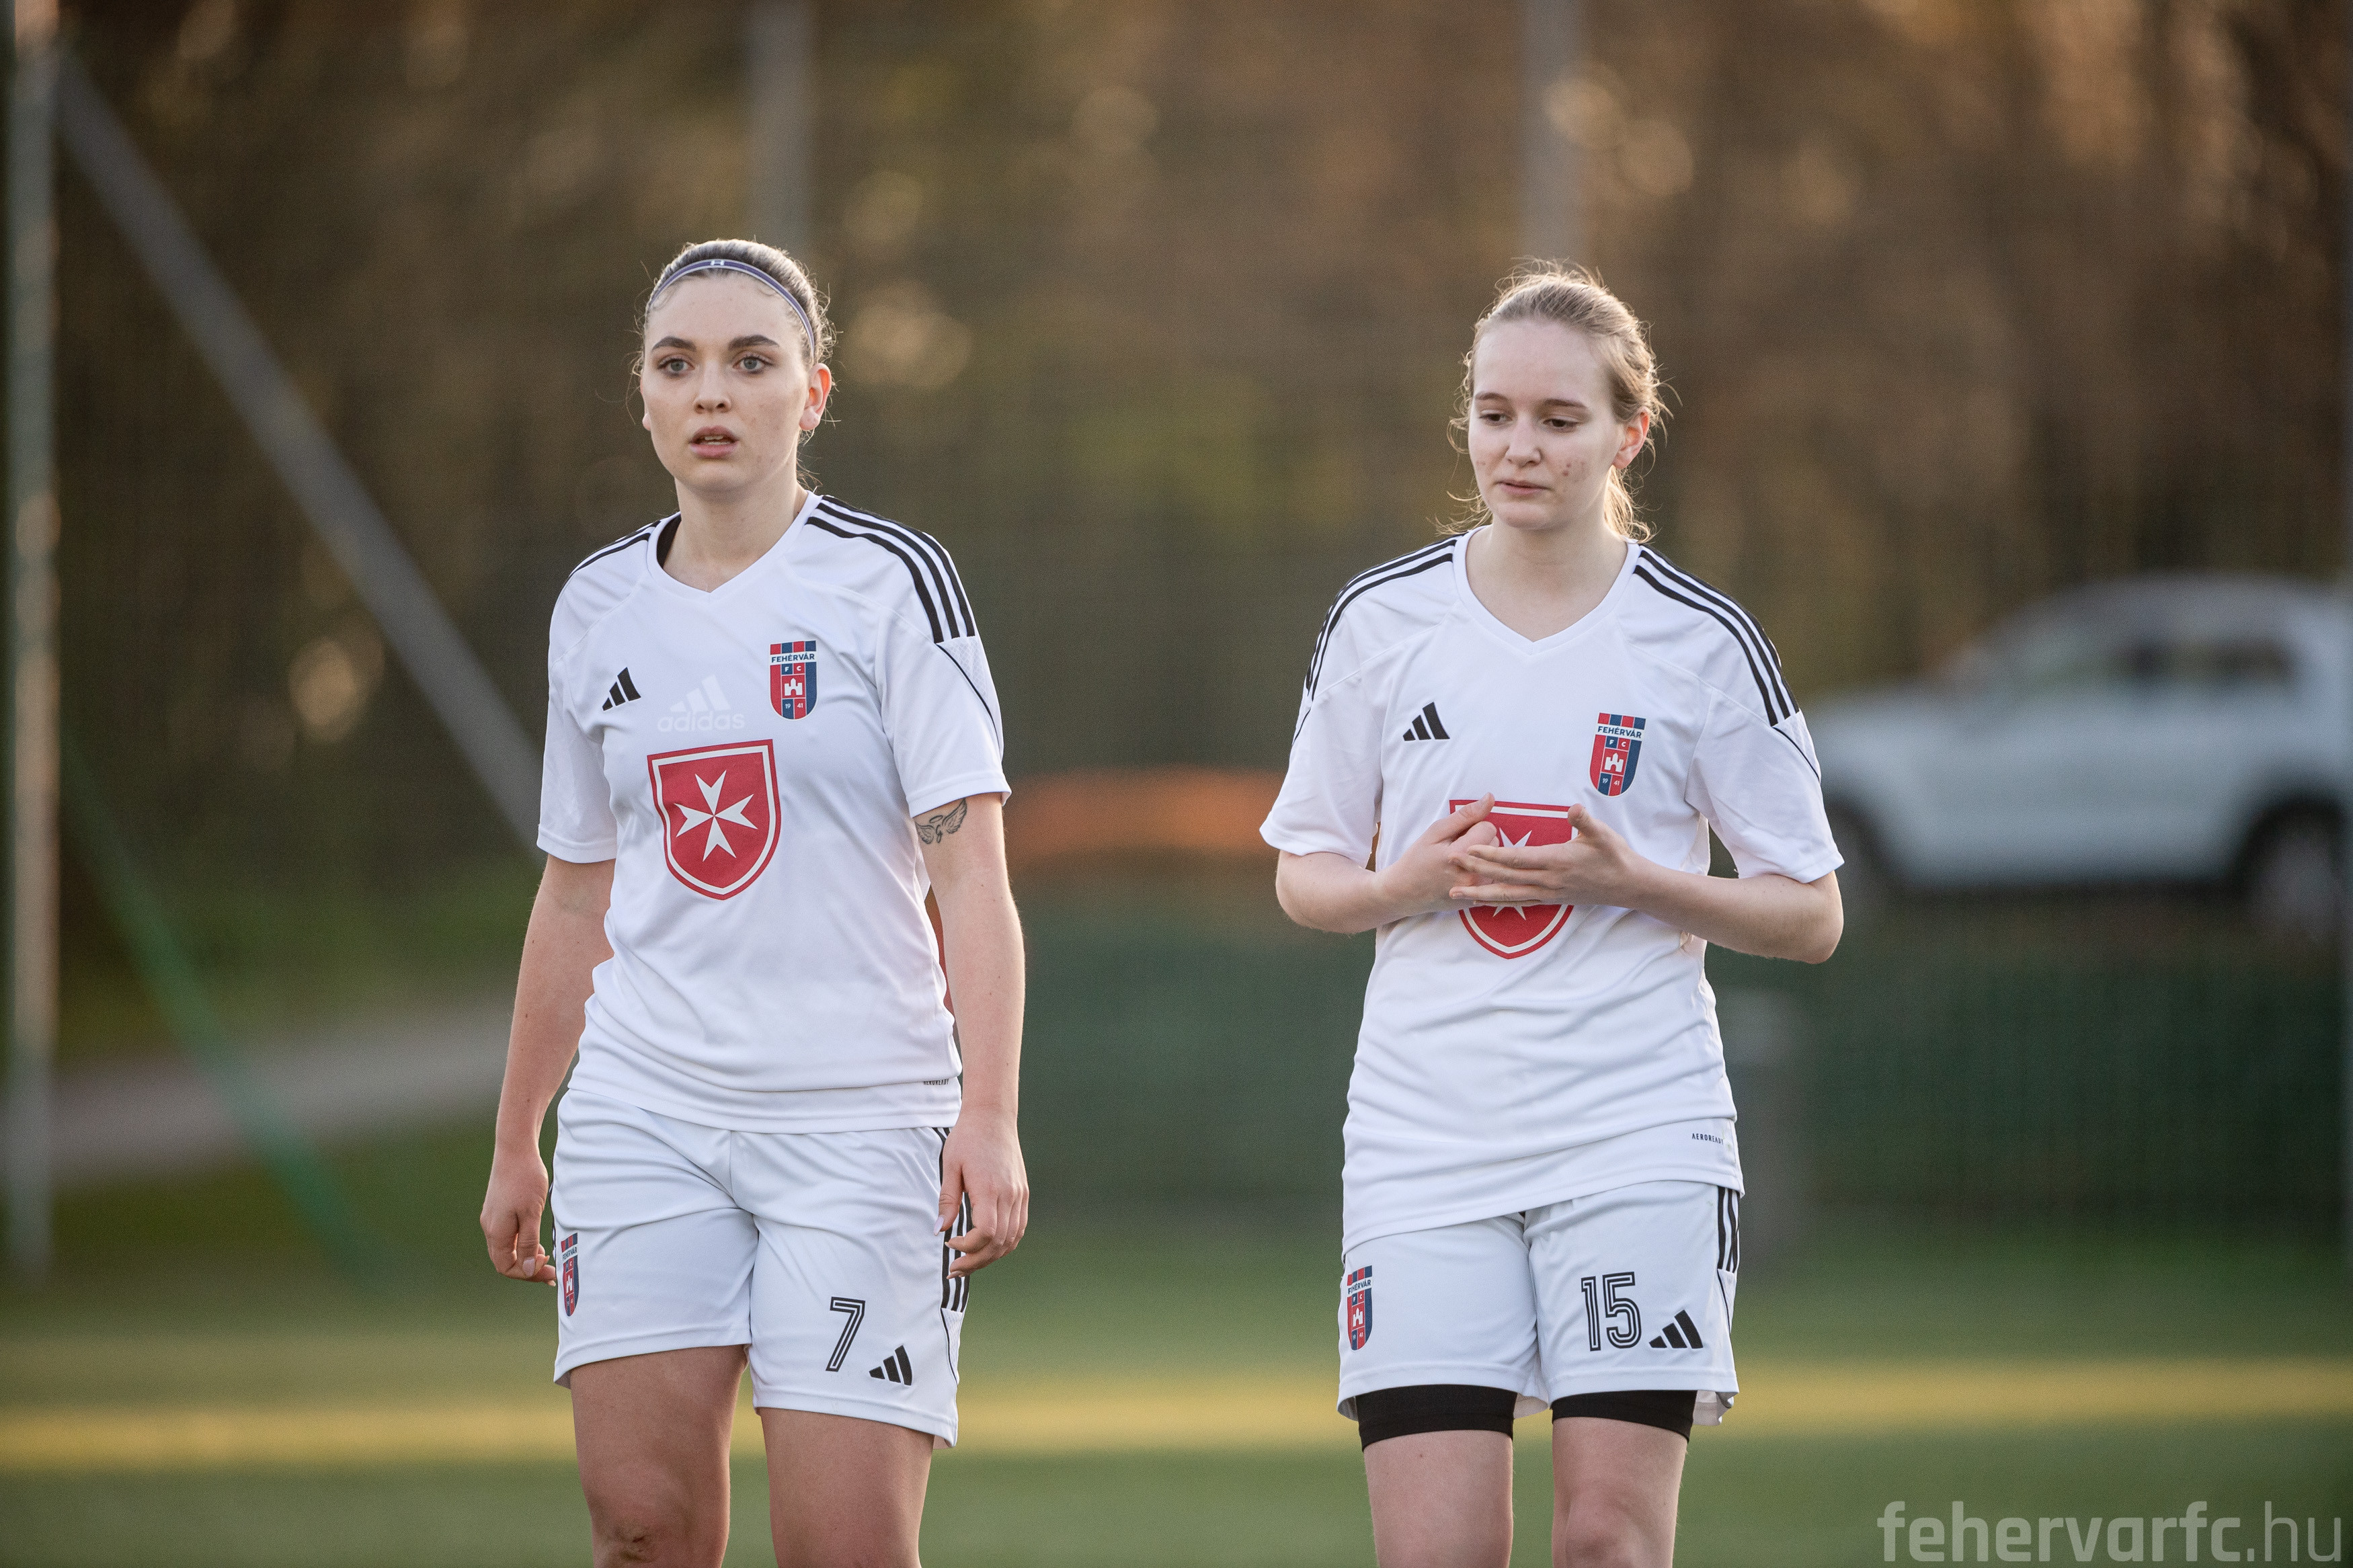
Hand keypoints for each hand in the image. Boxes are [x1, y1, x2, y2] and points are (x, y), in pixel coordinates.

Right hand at [480, 1143, 557, 1285]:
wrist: (515, 1150)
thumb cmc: (525, 1179)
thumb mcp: (532, 1213)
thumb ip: (529, 1242)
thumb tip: (527, 1270)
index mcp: (497, 1232)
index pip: (506, 1267)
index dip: (527, 1273)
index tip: (549, 1267)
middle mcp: (490, 1228)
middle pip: (505, 1261)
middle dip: (527, 1269)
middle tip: (551, 1270)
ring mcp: (492, 1219)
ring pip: (506, 1249)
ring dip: (525, 1256)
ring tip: (546, 1255)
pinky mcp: (497, 1211)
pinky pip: (507, 1237)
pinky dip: (521, 1243)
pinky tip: (536, 1240)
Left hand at [939, 1108, 1027, 1277]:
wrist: (993, 1117)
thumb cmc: (967, 1139)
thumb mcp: (950, 1166)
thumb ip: (947, 1200)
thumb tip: (939, 1230)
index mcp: (989, 1188)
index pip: (985, 1233)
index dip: (968, 1247)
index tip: (949, 1243)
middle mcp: (1009, 1195)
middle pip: (999, 1242)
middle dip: (976, 1261)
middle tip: (954, 1269)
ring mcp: (1020, 1195)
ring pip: (1012, 1239)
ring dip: (991, 1257)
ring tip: (969, 1263)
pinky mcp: (1023, 1193)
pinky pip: (1019, 1228)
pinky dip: (1005, 1244)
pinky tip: (988, 1248)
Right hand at [1372, 795, 1506, 918]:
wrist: (1405, 893)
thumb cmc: (1417, 859)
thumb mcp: (1435, 832)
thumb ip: (1465, 815)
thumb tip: (1490, 797)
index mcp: (1461, 854)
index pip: (1489, 828)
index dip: (1474, 827)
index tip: (1458, 836)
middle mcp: (1473, 875)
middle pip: (1495, 844)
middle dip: (1480, 842)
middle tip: (1457, 850)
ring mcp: (1477, 890)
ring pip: (1496, 861)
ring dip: (1483, 858)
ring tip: (1462, 863)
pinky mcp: (1479, 900)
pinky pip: (1494, 877)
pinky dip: (1484, 873)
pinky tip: (1466, 875)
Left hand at [1449, 802, 1648, 908]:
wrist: (1629, 886)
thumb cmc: (1616, 856)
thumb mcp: (1603, 835)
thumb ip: (1586, 822)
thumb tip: (1573, 808)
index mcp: (1557, 861)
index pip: (1517, 858)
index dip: (1492, 854)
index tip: (1469, 848)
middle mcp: (1548, 880)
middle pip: (1505, 877)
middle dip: (1476, 871)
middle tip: (1450, 865)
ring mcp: (1548, 893)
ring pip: (1508, 895)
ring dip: (1480, 894)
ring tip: (1455, 895)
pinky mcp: (1551, 899)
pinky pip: (1519, 902)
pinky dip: (1498, 902)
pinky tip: (1482, 902)